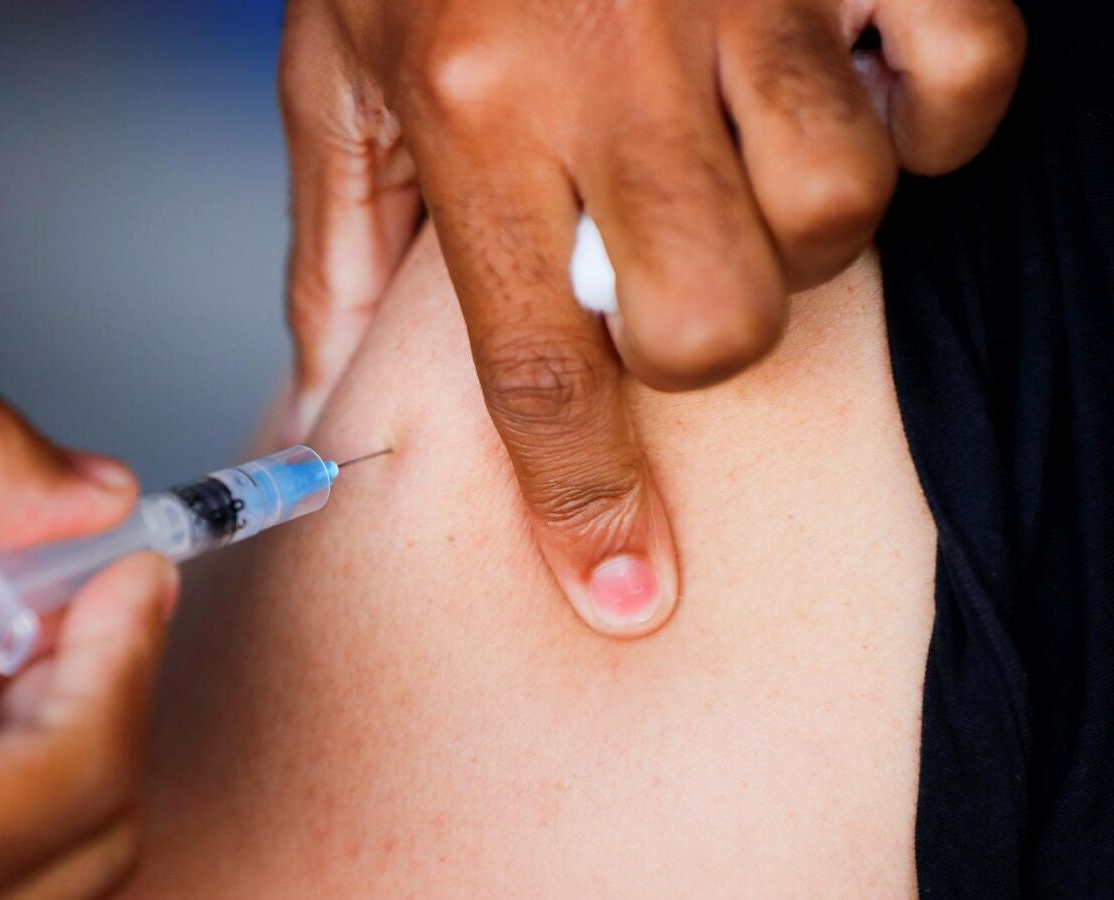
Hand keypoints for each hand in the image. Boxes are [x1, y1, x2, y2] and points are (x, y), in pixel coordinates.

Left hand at [278, 0, 1022, 633]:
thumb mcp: (337, 57)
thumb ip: (342, 228)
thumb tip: (331, 386)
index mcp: (469, 100)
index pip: (532, 360)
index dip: (583, 498)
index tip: (623, 592)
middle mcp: (607, 58)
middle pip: (711, 320)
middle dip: (697, 341)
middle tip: (666, 268)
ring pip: (836, 215)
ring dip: (796, 223)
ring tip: (740, 153)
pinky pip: (955, 79)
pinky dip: (928, 114)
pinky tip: (851, 87)